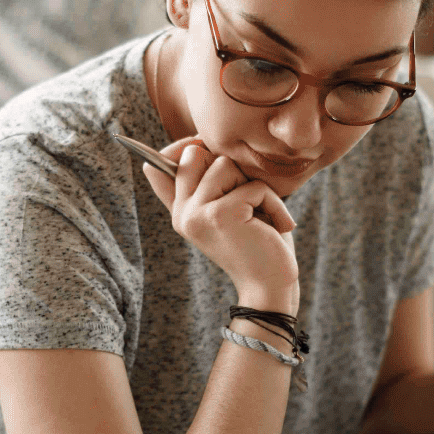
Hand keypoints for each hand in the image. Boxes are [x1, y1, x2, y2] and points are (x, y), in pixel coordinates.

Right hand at [143, 137, 299, 309]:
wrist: (270, 285)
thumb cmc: (257, 243)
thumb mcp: (227, 209)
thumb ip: (205, 185)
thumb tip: (176, 151)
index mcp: (179, 211)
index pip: (158, 165)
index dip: (184, 147)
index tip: (204, 148)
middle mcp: (181, 213)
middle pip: (195, 153)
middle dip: (229, 167)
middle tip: (246, 199)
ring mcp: (196, 214)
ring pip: (225, 165)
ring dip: (255, 187)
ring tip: (261, 216)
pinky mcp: (219, 215)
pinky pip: (253, 186)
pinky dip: (273, 203)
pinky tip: (276, 227)